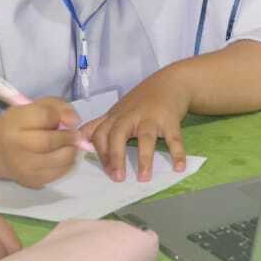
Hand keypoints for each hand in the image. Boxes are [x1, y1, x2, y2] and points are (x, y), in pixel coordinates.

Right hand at [0, 97, 82, 187]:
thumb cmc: (25, 124)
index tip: (67, 120)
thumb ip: (59, 107)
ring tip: (68, 145)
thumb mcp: (39, 106)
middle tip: (75, 135)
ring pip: (59, 160)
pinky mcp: (33, 181)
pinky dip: (68, 163)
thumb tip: (74, 121)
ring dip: (71, 150)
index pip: (44, 116)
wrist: (4, 150)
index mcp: (15, 121)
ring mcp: (24, 166)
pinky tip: (62, 156)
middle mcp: (16, 145)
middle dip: (68, 137)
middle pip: (48, 142)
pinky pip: (60, 172)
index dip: (61, 116)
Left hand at [80, 66, 190, 182]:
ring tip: (144, 178)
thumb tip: (82, 141)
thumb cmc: (141, 101)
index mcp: (116, 117)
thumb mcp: (118, 111)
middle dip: (115, 156)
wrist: (170, 82)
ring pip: (145, 137)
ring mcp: (151, 117)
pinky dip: (177, 152)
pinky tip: (178, 167)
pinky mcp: (170, 120)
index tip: (105, 171)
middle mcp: (131, 116)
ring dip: (144, 158)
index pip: (100, 133)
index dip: (100, 152)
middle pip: (117, 134)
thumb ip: (100, 125)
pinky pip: (174, 138)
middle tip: (117, 178)